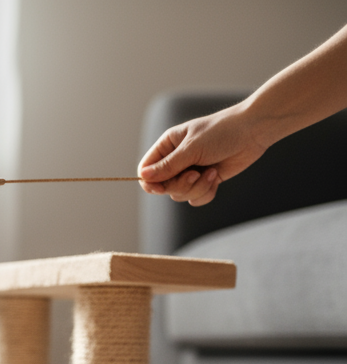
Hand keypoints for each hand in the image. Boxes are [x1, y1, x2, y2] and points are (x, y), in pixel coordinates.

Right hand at [138, 104, 268, 205]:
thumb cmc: (221, 132)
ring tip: (211, 173)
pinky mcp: (206, 180)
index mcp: (168, 146)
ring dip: (196, 188)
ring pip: (180, 194)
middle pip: (164, 186)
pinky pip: (196, 198)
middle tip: (195, 174)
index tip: (161, 187)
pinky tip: (216, 177)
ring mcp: (191, 171)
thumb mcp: (191, 148)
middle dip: (181, 185)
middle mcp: (176, 160)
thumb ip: (167, 166)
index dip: (151, 182)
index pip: (147, 169)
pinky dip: (206, 192)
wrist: (253, 131)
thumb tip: (143, 177)